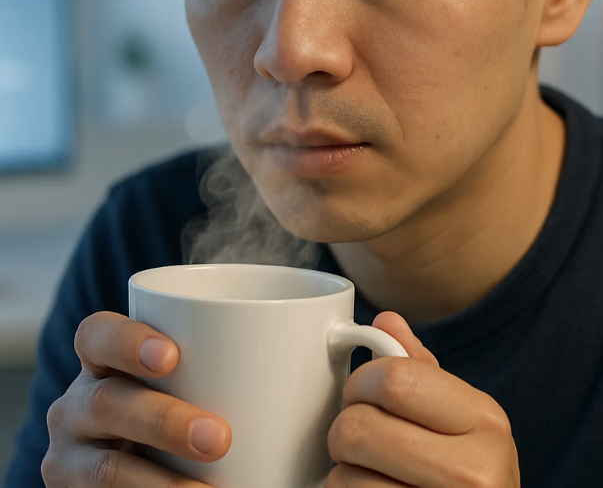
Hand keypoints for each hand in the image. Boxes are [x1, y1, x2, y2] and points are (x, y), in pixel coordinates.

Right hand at [42, 311, 230, 486]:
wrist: (155, 464)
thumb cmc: (189, 401)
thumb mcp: (196, 375)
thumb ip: (233, 354)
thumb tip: (324, 338)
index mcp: (104, 359)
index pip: (98, 335)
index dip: (128, 341)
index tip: (174, 357)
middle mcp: (77, 404)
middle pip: (107, 403)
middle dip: (165, 421)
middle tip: (221, 438)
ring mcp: (71, 457)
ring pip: (107, 470)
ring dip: (163, 484)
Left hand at [327, 312, 519, 486]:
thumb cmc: (466, 475)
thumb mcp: (460, 418)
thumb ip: (422, 370)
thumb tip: (387, 320)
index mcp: (486, 420)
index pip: (394, 378)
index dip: (362, 382)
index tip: (363, 393)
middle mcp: (475, 472)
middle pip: (359, 427)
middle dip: (345, 430)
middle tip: (360, 439)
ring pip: (344, 479)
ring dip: (344, 476)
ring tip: (371, 476)